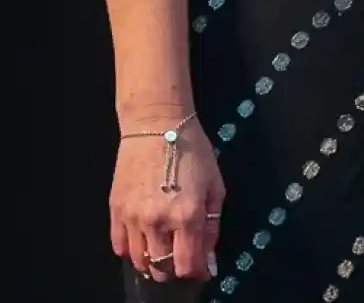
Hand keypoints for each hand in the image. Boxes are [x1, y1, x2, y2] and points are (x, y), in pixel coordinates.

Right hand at [110, 111, 222, 282]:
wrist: (156, 126)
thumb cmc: (193, 151)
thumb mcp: (215, 185)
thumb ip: (212, 225)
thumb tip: (209, 259)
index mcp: (186, 215)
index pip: (187, 264)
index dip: (197, 272)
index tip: (202, 269)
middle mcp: (157, 222)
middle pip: (161, 268)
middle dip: (174, 269)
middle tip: (182, 256)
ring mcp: (132, 218)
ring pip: (139, 261)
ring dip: (153, 262)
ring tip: (163, 249)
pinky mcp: (114, 211)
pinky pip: (119, 246)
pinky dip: (131, 251)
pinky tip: (143, 239)